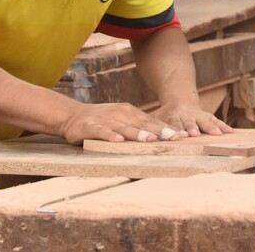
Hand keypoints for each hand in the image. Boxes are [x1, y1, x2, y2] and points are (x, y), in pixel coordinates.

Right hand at [60, 102, 183, 144]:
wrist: (73, 115)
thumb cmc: (103, 120)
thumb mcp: (123, 120)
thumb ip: (140, 126)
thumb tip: (162, 136)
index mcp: (131, 112)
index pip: (152, 121)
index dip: (167, 129)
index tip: (181, 136)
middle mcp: (121, 114)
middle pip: (143, 124)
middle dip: (159, 132)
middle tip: (174, 138)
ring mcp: (106, 120)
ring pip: (125, 128)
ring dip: (138, 134)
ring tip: (150, 140)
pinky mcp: (91, 127)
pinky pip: (102, 132)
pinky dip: (110, 136)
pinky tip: (118, 141)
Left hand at [151, 102, 233, 136]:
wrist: (180, 100)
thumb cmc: (165, 115)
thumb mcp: (155, 118)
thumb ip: (150, 128)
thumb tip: (141, 137)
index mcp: (173, 115)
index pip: (175, 124)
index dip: (177, 130)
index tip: (180, 136)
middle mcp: (187, 115)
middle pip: (190, 122)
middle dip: (193, 128)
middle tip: (195, 134)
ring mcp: (198, 115)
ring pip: (206, 121)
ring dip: (211, 127)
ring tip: (218, 134)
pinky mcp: (207, 116)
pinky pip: (216, 120)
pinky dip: (223, 126)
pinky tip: (230, 132)